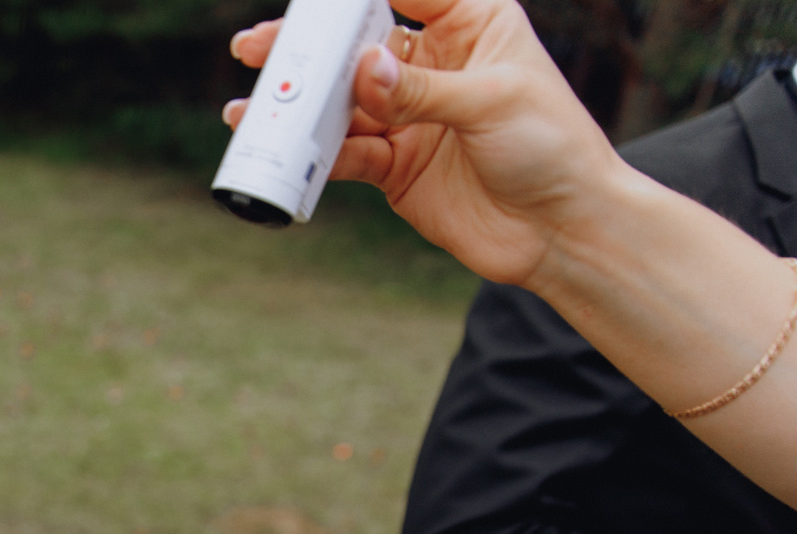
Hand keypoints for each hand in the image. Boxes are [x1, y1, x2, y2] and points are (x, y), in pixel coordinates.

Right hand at [223, 0, 627, 286]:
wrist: (561, 231)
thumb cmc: (552, 147)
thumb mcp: (490, 103)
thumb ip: (421, 88)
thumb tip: (362, 69)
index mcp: (471, 25)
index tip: (315, 0)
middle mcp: (435, 64)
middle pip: (358, 45)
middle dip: (307, 47)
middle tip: (256, 46)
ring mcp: (410, 115)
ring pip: (342, 102)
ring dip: (297, 105)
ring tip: (251, 107)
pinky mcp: (394, 164)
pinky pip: (345, 153)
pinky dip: (313, 153)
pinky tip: (282, 148)